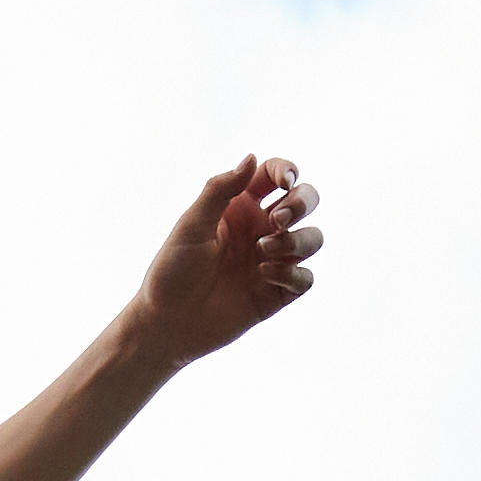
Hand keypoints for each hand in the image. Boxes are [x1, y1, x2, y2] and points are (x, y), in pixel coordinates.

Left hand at [127, 151, 323, 364]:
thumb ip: (220, 190)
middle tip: (276, 221)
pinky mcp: (276, 293)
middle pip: (306, 201)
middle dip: (302, 203)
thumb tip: (251, 157)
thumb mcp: (191, 225)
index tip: (284, 182)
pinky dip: (293, 274)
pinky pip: (305, 278)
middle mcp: (260, 230)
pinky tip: (265, 276)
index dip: (287, 170)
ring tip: (262, 254)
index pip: (275, 175)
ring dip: (296, 241)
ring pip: (313, 238)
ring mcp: (272, 261)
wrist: (166, 324)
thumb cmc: (172, 271)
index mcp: (240, 207)